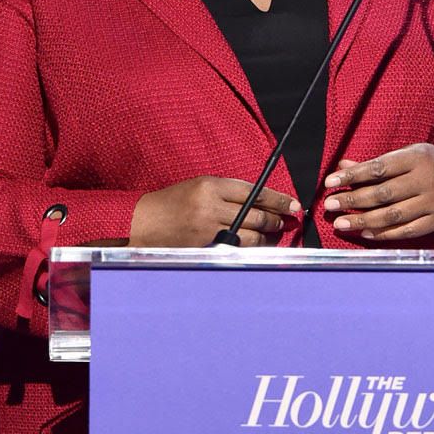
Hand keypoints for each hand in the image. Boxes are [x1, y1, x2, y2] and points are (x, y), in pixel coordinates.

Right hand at [130, 175, 300, 246]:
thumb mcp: (196, 187)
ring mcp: (208, 228)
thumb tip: (262, 201)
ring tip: (272, 235)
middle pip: (257, 215)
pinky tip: (256, 246)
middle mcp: (211, 206)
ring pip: (252, 236)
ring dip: (267, 237)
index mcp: (209, 185)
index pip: (254, 191)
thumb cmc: (170, 203)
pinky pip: (238, 248)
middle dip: (276, 220)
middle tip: (285, 221)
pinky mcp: (205, 246)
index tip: (293, 204)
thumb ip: (227, 193)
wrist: (141, 222)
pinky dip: (251, 248)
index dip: (278, 199)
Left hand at [323, 144, 433, 241]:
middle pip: (383, 194)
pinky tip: (365, 233)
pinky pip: (408, 230)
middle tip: (329, 205)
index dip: (352, 176)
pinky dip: (385, 234)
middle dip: (352, 200)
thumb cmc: (428, 164)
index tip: (329, 182)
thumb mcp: (405, 155)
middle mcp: (427, 181)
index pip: (378, 168)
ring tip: (340, 224)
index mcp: (416, 159)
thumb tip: (342, 166)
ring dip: (363, 221)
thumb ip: (375, 163)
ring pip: (393, 215)